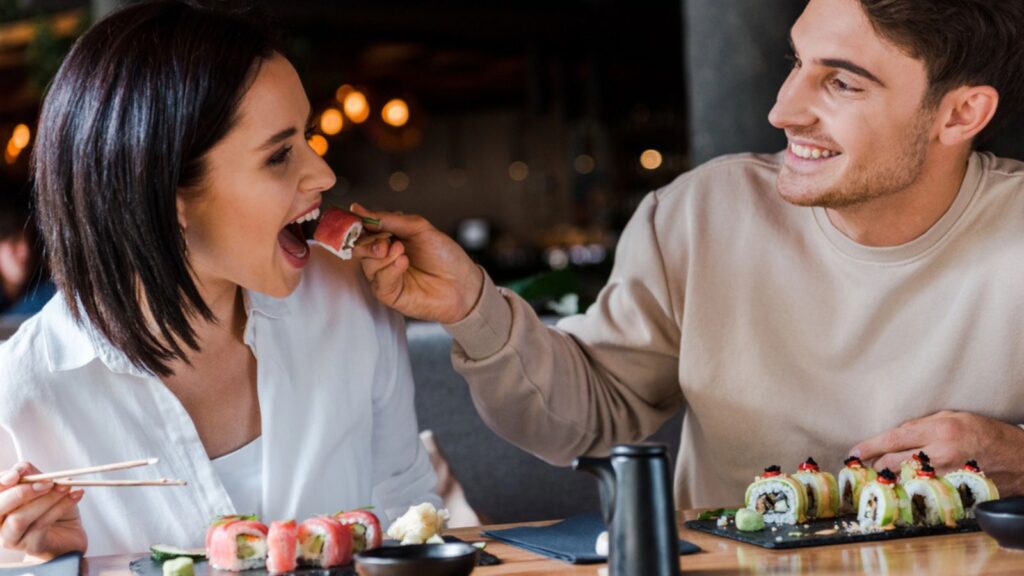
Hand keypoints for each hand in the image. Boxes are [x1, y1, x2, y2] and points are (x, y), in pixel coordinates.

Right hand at [0, 462, 86, 559]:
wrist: (70, 535)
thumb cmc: (55, 510)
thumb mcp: (46, 488)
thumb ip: (33, 477)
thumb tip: (23, 468)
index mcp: (2, 505)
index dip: (3, 480)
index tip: (20, 472)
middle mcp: (1, 522)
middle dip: (22, 492)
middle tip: (47, 482)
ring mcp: (13, 537)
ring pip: (19, 518)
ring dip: (46, 499)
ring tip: (66, 488)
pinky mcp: (31, 546)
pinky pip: (41, 525)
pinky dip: (61, 506)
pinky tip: (75, 495)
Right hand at [349, 204, 483, 324]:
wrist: (463, 283)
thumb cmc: (444, 255)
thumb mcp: (418, 228)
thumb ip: (389, 219)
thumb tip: (358, 209)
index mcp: (389, 239)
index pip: (363, 230)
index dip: (359, 225)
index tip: (360, 219)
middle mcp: (383, 258)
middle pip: (359, 248)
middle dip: (370, 243)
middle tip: (386, 243)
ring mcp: (385, 277)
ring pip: (367, 265)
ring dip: (384, 257)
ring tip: (403, 253)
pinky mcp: (390, 294)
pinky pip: (378, 282)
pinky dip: (390, 270)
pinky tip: (403, 263)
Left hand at [851, 410, 1023, 495]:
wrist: (1018, 458)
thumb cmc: (985, 432)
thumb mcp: (954, 417)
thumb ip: (923, 424)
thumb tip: (895, 435)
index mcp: (939, 429)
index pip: (894, 438)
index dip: (869, 446)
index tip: (853, 453)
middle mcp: (941, 452)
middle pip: (894, 462)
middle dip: (875, 466)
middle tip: (862, 468)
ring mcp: (948, 474)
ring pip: (905, 480)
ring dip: (889, 480)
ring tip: (878, 478)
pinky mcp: (954, 490)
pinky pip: (924, 491)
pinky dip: (910, 489)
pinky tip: (903, 489)